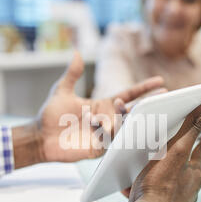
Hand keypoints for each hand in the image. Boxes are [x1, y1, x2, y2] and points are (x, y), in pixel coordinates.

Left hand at [12, 52, 164, 167]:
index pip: (129, 96)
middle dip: (148, 104)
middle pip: (133, 111)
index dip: (144, 89)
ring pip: (123, 125)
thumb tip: (76, 53)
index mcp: (103, 105)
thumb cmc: (51, 115)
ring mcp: (105, 134)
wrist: (40, 137)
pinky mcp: (99, 148)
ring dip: (122, 116)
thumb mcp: (62, 91)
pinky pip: (111, 139)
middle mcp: (108, 119)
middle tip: (160, 96)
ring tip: (116, 106)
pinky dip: (108, 130)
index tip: (160, 82)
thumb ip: (72, 74)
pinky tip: (100, 122)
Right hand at [122, 98, 200, 201]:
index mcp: (195, 173)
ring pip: (172, 182)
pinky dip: (147, 188)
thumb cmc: (161, 184)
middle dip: (185, 157)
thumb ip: (193, 127)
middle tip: (183, 148)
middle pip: (189, 167)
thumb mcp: (176, 150)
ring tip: (155, 165)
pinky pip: (154, 194)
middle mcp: (190, 188)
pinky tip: (134, 186)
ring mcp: (176, 201)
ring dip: (165, 173)